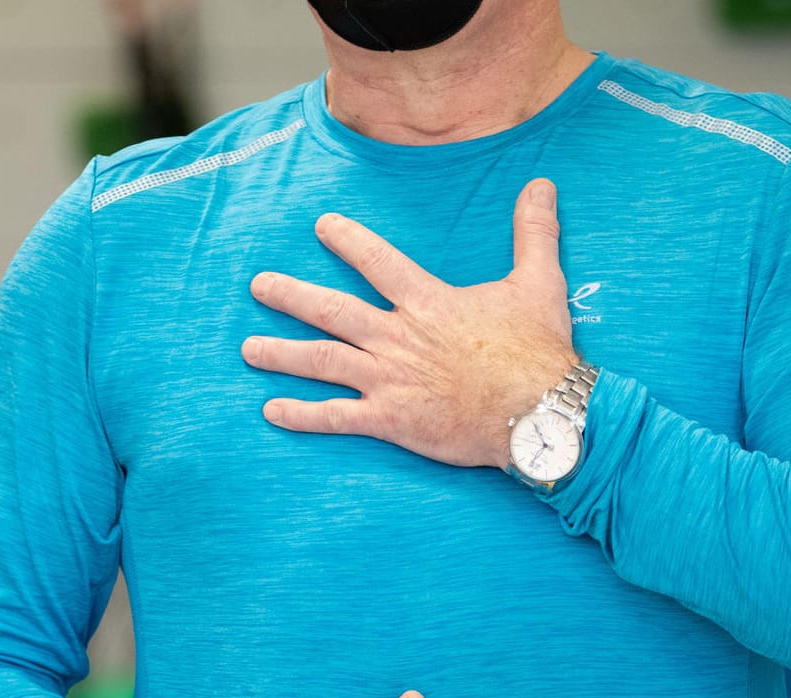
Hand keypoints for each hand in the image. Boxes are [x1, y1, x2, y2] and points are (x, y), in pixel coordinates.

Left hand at [243, 179, 578, 469]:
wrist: (539, 413)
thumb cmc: (537, 351)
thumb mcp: (539, 283)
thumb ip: (533, 233)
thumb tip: (542, 185)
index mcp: (428, 302)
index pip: (377, 262)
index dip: (348, 241)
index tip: (321, 226)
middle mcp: (398, 337)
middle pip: (331, 311)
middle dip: (290, 296)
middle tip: (258, 286)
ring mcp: (389, 379)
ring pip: (322, 361)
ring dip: (282, 354)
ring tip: (248, 349)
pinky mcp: (391, 420)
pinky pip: (336, 417)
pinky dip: (302, 415)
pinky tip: (271, 411)